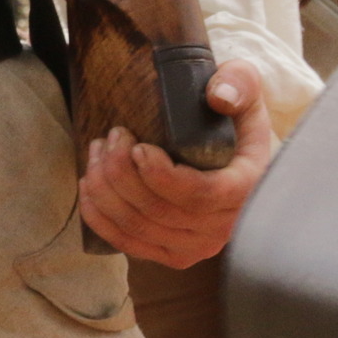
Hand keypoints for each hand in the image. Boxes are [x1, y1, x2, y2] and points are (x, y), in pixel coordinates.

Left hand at [78, 58, 275, 269]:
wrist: (236, 156)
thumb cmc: (235, 120)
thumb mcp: (245, 91)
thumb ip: (239, 83)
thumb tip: (218, 97)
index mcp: (247, 190)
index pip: (199, 196)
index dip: (160, 176)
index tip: (136, 146)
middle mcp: (224, 228)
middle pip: (159, 212)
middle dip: (121, 173)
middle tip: (111, 137)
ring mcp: (198, 247)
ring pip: (139, 227)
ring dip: (105, 190)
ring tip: (98, 152)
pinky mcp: (173, 255)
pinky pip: (129, 244)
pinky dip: (100, 217)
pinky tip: (90, 187)